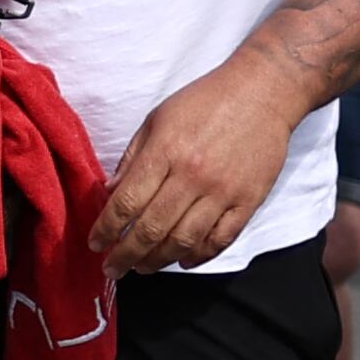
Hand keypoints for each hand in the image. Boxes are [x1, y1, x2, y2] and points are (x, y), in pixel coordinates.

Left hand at [91, 52, 308, 275]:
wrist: (264, 91)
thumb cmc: (206, 102)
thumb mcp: (158, 118)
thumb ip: (133, 157)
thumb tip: (109, 193)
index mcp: (165, 152)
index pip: (126, 202)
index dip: (106, 229)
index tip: (96, 244)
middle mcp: (193, 175)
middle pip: (151, 229)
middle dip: (125, 255)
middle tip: (113, 268)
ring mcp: (223, 191)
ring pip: (184, 241)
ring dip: (158, 261)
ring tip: (142, 267)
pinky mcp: (248, 200)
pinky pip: (220, 239)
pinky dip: (199, 256)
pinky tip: (182, 260)